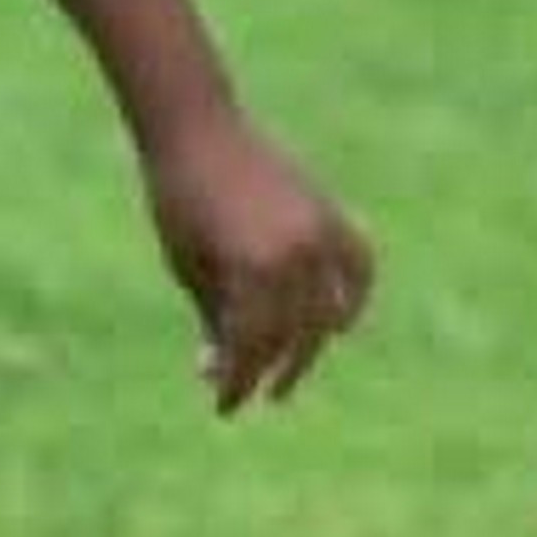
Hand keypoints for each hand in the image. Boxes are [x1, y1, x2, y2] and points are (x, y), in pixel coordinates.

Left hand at [141, 109, 374, 411]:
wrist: (200, 130)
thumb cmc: (178, 199)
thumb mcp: (189, 267)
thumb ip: (215, 319)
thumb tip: (221, 371)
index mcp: (251, 269)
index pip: (253, 347)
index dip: (237, 381)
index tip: (224, 406)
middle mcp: (295, 254)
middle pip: (292, 336)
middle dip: (270, 369)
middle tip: (253, 394)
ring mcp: (320, 233)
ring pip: (327, 311)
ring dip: (309, 345)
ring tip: (288, 369)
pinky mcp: (331, 215)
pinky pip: (358, 267)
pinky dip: (353, 298)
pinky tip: (337, 325)